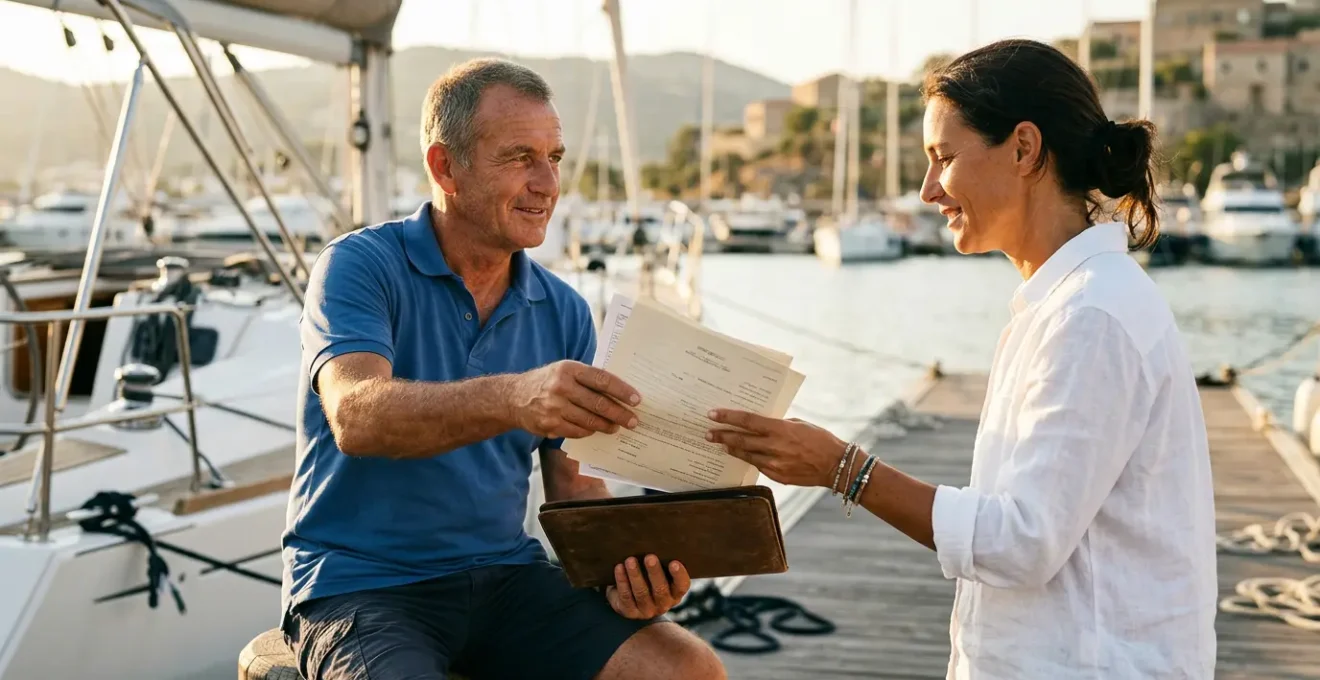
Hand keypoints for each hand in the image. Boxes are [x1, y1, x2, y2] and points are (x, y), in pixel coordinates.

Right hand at [508, 361, 641, 438]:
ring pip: (589, 420)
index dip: (622, 390)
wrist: (513, 397)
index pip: (602, 379)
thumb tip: (620, 391)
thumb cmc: (547, 382)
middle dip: (620, 414)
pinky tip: (597, 430)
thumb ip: (588, 378)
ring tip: (617, 427)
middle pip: (598, 403)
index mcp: (568, 369)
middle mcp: (561, 387)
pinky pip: (577, 431)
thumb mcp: (564, 371)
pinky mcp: (549, 425)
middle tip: (633, 421)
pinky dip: (589, 431)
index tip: (636, 400)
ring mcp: (554, 407)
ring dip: (607, 425)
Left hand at [606, 555, 690, 619]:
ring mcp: (646, 610)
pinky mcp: (630, 611)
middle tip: (650, 557)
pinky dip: (622, 581)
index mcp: (675, 592)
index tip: (674, 562)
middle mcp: (663, 604)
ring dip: (635, 575)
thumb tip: (658, 535)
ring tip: (630, 560)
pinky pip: (626, 596)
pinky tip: (619, 568)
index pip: (682, 585)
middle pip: (660, 590)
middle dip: (654, 572)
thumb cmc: (648, 575)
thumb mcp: (658, 570)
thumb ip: (662, 559)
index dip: (679, 575)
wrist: (629, 595)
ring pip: (641, 593)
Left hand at [706, 409, 847, 487]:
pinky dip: (750, 459)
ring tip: (720, 444)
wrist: (835, 465)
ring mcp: (774, 464)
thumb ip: (778, 424)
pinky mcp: (777, 476)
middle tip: (708, 433)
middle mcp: (774, 447)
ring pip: (746, 455)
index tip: (713, 415)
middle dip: (722, 435)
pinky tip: (742, 455)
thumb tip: (760, 424)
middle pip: (741, 440)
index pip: (747, 421)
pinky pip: (758, 466)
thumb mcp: (798, 424)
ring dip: (731, 449)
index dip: (728, 417)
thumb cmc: (820, 439)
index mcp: (780, 429)